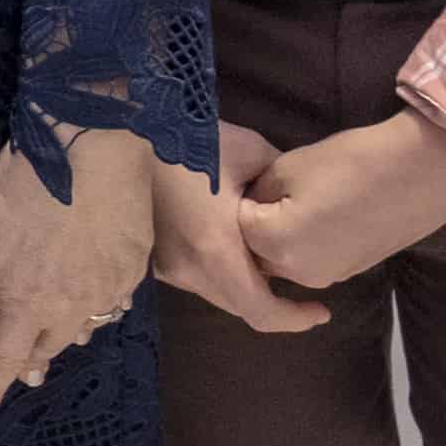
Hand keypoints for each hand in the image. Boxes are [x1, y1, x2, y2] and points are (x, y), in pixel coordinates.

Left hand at [0, 127, 151, 419]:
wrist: (91, 147)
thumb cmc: (25, 185)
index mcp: (26, 303)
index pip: (5, 362)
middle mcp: (70, 308)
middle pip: (48, 349)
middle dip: (31, 363)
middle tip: (23, 372)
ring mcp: (108, 291)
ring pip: (82, 329)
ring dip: (63, 338)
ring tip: (53, 345)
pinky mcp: (134, 270)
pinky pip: (110, 303)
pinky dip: (94, 309)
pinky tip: (89, 303)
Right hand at [148, 121, 327, 332]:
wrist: (124, 126)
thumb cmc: (190, 137)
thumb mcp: (252, 152)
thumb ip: (280, 186)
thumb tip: (295, 201)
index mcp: (215, 250)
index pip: (260, 311)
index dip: (295, 319)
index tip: (321, 310)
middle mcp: (187, 269)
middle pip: (239, 304)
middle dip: (272, 298)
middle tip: (299, 278)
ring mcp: (165, 264)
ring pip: (216, 291)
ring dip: (243, 282)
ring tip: (266, 257)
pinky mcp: (152, 255)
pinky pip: (196, 275)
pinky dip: (220, 270)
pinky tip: (230, 243)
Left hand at [235, 110, 445, 290]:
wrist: (423, 171)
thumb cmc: (350, 162)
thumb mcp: (286, 168)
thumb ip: (257, 194)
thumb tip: (249, 205)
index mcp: (277, 244)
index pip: (235, 224)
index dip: (240, 197)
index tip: (251, 177)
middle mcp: (300, 272)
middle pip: (255, 251)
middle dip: (255, 224)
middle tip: (270, 188)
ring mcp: (329, 275)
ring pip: (283, 259)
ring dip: (280, 234)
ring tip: (302, 196)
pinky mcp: (353, 270)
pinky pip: (311, 259)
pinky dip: (306, 240)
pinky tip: (324, 210)